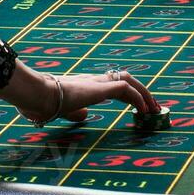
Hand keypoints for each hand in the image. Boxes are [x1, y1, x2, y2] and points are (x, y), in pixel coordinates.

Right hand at [0, 62, 158, 123]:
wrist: (39, 94)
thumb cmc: (44, 102)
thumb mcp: (63, 110)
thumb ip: (75, 112)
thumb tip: (85, 116)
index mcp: (86, 85)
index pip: (113, 84)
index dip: (129, 95)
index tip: (139, 107)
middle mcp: (94, 80)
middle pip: (125, 79)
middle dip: (142, 92)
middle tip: (154, 107)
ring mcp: (97, 82)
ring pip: (129, 80)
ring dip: (144, 93)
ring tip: (154, 108)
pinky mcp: (100, 87)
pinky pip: (126, 89)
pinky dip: (138, 98)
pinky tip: (143, 110)